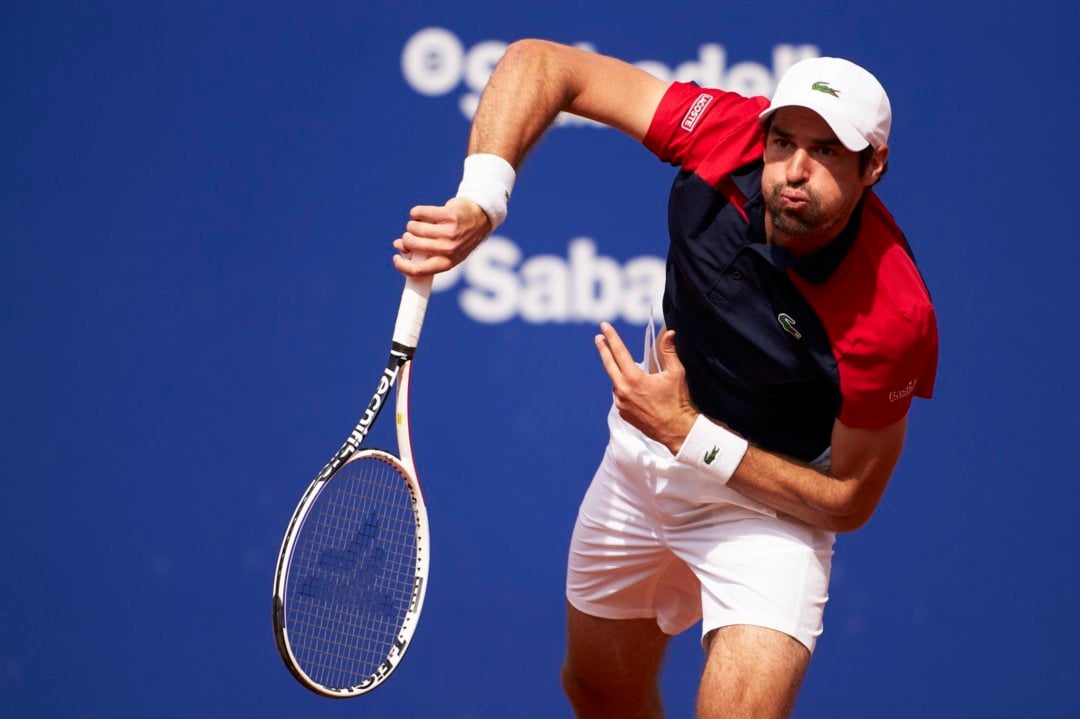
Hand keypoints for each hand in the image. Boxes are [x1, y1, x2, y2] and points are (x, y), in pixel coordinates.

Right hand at [392, 197, 491, 276]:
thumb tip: (398, 245)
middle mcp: (449, 250)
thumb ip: (420, 252)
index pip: (418, 270)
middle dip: (407, 238)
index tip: (396, 258)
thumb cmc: (457, 237)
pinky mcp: (448, 215)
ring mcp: (450, 232)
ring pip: (414, 228)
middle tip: (411, 235)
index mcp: (447, 263)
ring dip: (412, 225)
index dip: (402, 266)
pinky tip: (421, 214)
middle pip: (412, 244)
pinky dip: (416, 213)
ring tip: (420, 224)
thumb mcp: (444, 251)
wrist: (480, 218)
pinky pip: (419, 213)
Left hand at [594, 322, 697, 453]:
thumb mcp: (676, 373)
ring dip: (621, 374)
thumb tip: (669, 333)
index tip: (604, 327)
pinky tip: (636, 390)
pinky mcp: (623, 414)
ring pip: (617, 382)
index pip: (619, 352)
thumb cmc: (678, 401)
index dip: (612, 337)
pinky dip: (625, 389)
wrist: (677, 430)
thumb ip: (669, 352)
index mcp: (634, 379)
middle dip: (603, 349)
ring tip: (631, 371)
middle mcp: (623, 391)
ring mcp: (621, 403)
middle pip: (609, 365)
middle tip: (598, 338)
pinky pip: (620, 396)